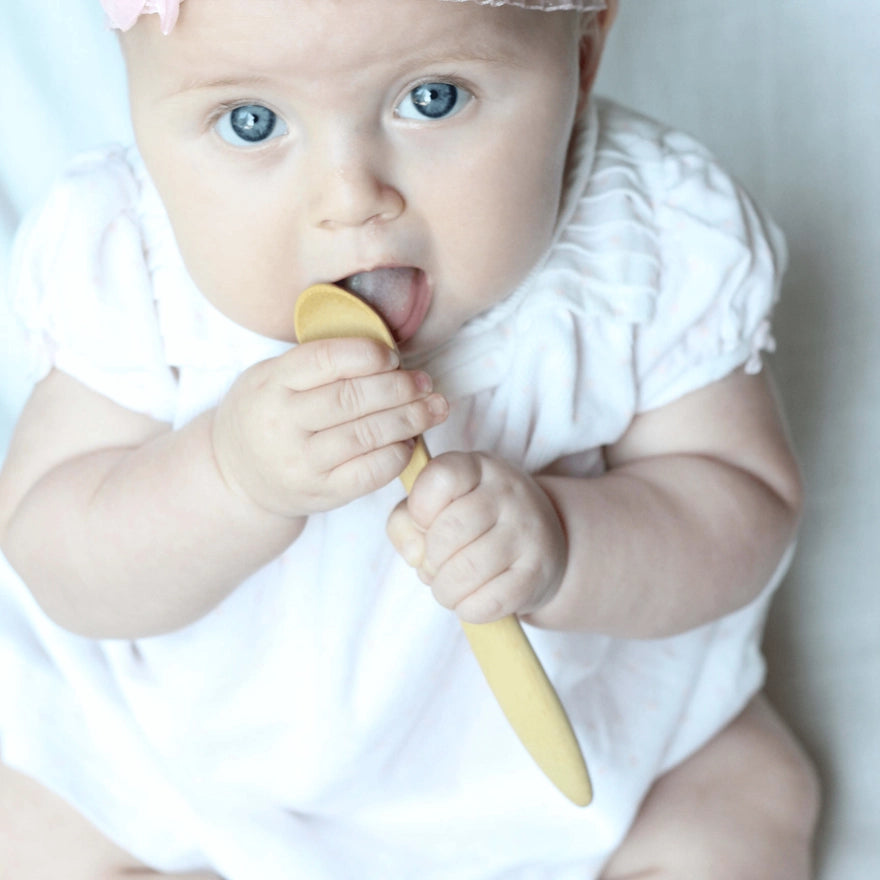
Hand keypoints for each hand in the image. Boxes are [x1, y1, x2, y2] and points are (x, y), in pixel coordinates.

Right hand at [212, 338, 447, 516]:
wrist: (236, 476)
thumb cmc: (267, 414)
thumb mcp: (272, 377)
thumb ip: (318, 363)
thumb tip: (387, 353)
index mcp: (271, 383)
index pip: (326, 359)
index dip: (369, 354)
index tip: (393, 356)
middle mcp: (282, 423)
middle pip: (353, 398)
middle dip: (400, 388)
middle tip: (426, 382)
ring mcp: (301, 463)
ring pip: (367, 435)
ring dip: (410, 419)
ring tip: (434, 408)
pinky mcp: (321, 493)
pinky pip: (370, 472)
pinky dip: (398, 454)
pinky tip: (410, 441)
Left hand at [386, 452, 566, 622]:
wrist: (543, 542)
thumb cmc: (474, 524)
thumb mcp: (436, 507)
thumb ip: (405, 522)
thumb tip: (415, 554)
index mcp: (478, 466)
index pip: (441, 477)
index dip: (420, 509)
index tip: (424, 524)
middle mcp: (509, 491)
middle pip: (450, 530)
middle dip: (431, 559)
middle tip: (434, 567)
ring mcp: (528, 531)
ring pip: (468, 570)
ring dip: (445, 590)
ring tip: (448, 587)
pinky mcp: (538, 571)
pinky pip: (489, 601)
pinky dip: (468, 608)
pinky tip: (470, 599)